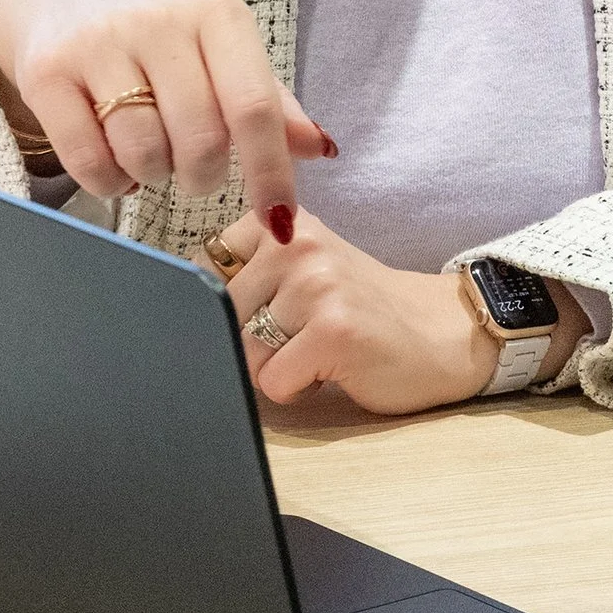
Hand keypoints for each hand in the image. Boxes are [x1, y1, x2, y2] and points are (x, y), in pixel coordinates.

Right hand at [0, 0, 333, 235]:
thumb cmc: (162, 35)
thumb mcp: (223, 52)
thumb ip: (271, 102)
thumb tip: (321, 149)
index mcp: (218, 15)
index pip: (254, 108)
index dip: (270, 172)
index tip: (278, 219)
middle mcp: (162, 21)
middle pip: (201, 141)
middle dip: (202, 177)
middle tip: (191, 167)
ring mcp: (100, 43)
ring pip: (145, 155)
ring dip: (152, 177)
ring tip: (147, 152)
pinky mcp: (48, 71)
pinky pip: (89, 161)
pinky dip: (108, 182)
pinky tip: (111, 160)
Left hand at [207, 209, 583, 413]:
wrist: (447, 333)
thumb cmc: (364, 311)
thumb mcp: (304, 272)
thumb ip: (245, 277)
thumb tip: (165, 315)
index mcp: (282, 222)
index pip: (200, 270)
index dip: (220, 310)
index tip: (260, 311)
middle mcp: (297, 243)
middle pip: (215, 317)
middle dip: (246, 344)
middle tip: (301, 335)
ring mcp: (318, 284)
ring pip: (241, 353)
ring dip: (274, 369)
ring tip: (319, 351)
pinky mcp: (334, 330)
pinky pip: (273, 382)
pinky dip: (298, 389)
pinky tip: (333, 370)